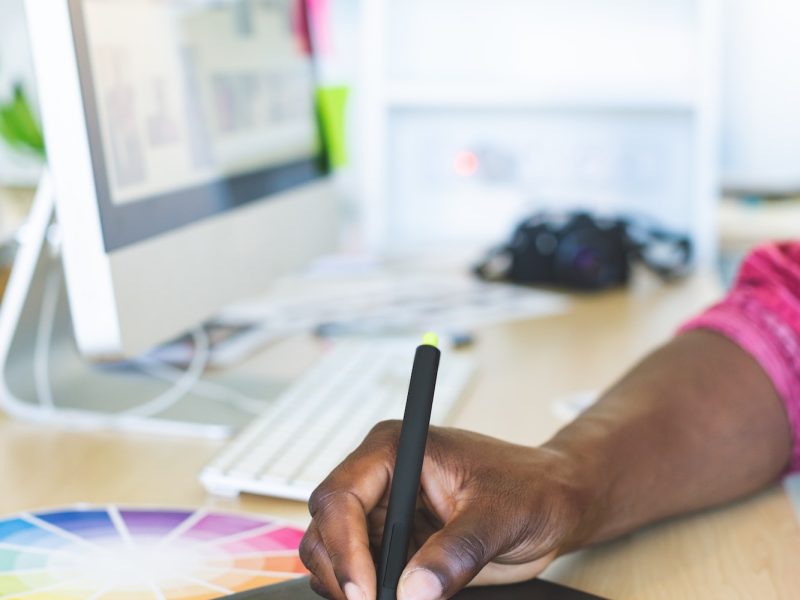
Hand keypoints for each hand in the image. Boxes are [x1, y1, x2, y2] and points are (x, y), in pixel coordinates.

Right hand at [299, 421, 589, 599]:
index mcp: (394, 449)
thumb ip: (456, 552)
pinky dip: (368, 592)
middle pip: (326, 527)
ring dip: (351, 586)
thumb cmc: (532, 488)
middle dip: (341, 573)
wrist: (554, 500)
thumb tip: (413, 591)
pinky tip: (394, 598)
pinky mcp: (395, 541)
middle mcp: (380, 477)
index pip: (342, 496)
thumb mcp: (499, 517)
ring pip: (334, 554)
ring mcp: (385, 510)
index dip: (345, 547)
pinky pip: (363, 572)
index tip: (365, 590)